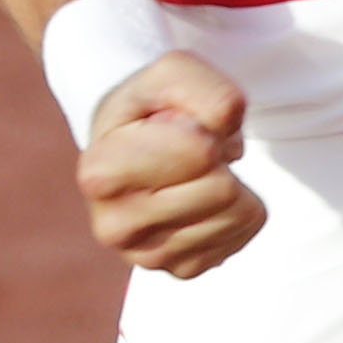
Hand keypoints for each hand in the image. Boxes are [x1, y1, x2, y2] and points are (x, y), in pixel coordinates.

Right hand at [77, 51, 267, 278]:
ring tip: (196, 170)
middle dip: (221, 156)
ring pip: (238, 215)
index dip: (206, 126)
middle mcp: (114, 225)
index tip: (179, 123)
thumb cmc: (152, 106)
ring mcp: (145, 257)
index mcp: (100, 170)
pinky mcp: (180, 269)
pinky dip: (235, 209)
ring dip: (233, 181)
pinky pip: (241, 236)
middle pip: (222, 188)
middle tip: (192, 146)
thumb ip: (203, 87)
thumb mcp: (169, 73)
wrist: (132, 145)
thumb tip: (228, 123)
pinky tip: (203, 196)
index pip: (199, 153)